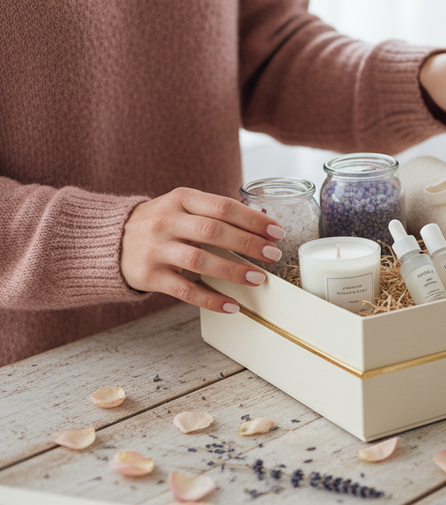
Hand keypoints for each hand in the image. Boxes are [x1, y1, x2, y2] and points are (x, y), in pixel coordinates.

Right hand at [120, 188, 284, 313]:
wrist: (109, 241)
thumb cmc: (160, 223)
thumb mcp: (182, 207)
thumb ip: (215, 213)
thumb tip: (262, 222)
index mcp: (181, 199)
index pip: (223, 206)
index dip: (253, 219)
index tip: (276, 232)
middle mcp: (166, 221)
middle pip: (214, 231)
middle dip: (249, 244)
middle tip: (273, 255)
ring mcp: (155, 249)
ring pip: (199, 260)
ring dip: (233, 271)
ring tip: (257, 278)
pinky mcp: (149, 276)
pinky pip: (184, 290)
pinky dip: (210, 299)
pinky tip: (231, 305)